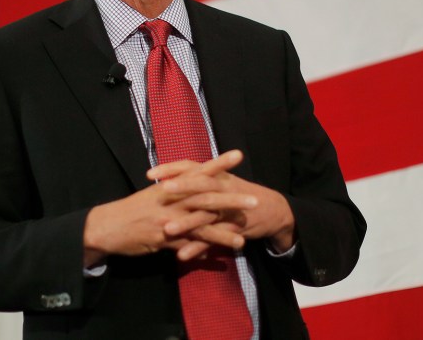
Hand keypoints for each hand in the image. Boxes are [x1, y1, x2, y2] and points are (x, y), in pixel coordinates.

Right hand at [82, 151, 256, 265]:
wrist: (107, 226)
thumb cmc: (131, 209)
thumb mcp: (153, 195)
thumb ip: (174, 191)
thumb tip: (190, 184)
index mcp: (170, 186)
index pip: (198, 170)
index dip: (219, 163)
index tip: (238, 155)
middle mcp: (172, 200)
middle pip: (207, 197)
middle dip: (232, 199)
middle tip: (255, 200)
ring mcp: (169, 220)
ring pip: (201, 224)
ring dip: (224, 231)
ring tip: (244, 236)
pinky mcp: (164, 239)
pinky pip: (187, 246)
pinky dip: (202, 250)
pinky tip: (219, 256)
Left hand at [149, 150, 295, 257]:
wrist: (272, 210)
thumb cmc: (240, 194)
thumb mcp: (222, 181)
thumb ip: (200, 179)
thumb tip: (170, 177)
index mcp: (217, 176)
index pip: (193, 166)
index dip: (172, 168)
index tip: (150, 174)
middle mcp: (224, 189)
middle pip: (202, 185)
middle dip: (182, 187)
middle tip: (160, 191)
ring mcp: (230, 210)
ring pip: (207, 215)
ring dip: (186, 223)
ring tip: (166, 230)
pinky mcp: (234, 229)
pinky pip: (214, 239)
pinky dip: (198, 248)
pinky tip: (182, 256)